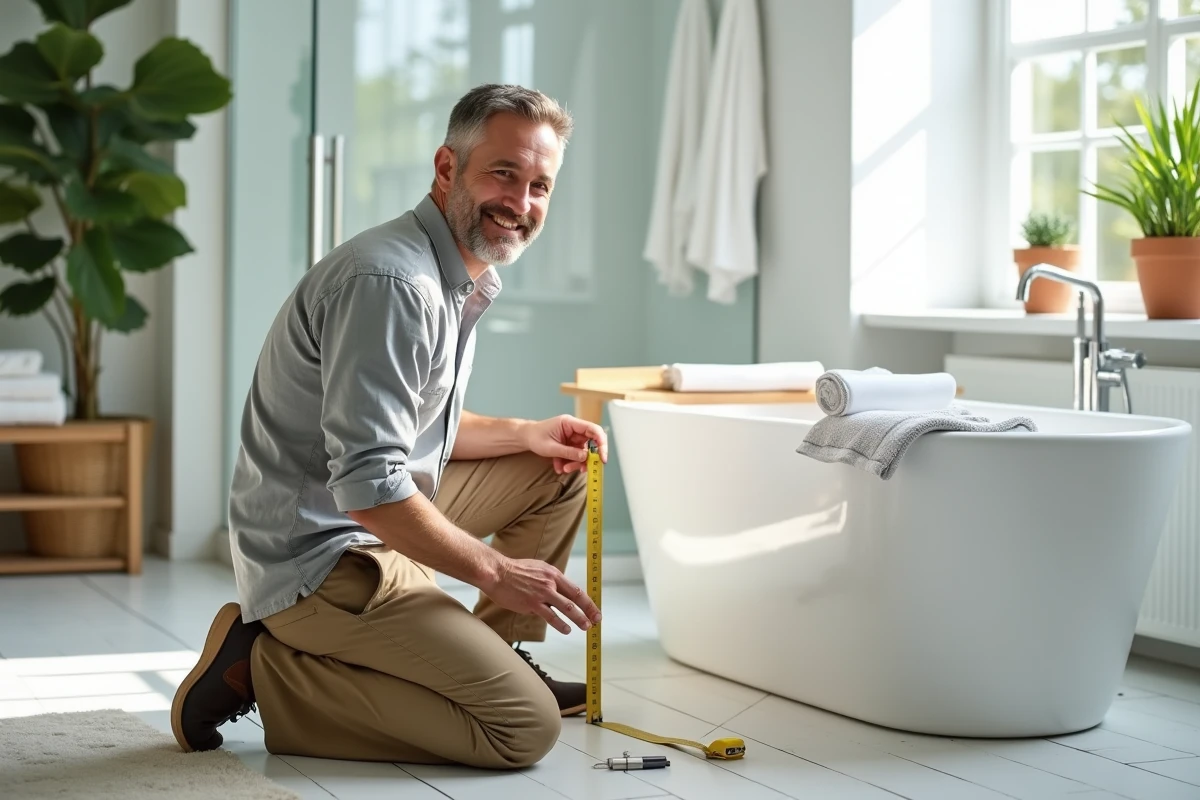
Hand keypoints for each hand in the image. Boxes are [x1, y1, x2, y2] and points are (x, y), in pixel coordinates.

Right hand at [484, 557, 601, 634]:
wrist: (496, 572)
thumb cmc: (513, 572)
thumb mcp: (537, 569)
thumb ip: (548, 581)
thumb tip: (556, 593)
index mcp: (553, 573)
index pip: (575, 589)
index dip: (587, 601)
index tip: (595, 610)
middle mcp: (550, 582)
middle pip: (576, 598)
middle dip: (589, 610)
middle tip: (597, 620)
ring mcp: (542, 593)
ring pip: (567, 607)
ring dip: (578, 618)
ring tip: (586, 627)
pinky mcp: (532, 603)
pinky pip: (550, 616)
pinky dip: (560, 624)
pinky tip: (566, 629)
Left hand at [521, 414, 607, 474]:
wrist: (525, 437)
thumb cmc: (535, 438)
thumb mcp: (551, 448)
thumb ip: (568, 452)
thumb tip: (585, 457)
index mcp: (570, 423)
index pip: (593, 430)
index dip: (601, 443)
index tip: (602, 458)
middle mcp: (574, 429)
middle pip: (591, 443)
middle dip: (588, 458)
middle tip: (584, 469)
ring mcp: (573, 437)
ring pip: (583, 452)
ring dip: (576, 463)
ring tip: (565, 469)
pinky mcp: (570, 445)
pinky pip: (575, 455)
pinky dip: (569, 463)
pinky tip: (559, 467)